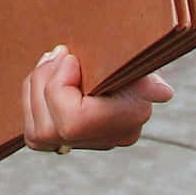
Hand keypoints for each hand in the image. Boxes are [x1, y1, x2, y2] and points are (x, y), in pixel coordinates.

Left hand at [22, 44, 173, 153]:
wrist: (121, 57)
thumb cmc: (125, 53)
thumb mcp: (134, 58)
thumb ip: (143, 77)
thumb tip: (162, 92)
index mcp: (127, 119)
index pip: (74, 121)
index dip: (59, 87)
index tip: (70, 58)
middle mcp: (107, 138)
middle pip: (50, 129)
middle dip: (44, 84)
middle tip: (58, 53)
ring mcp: (85, 143)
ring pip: (37, 133)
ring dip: (36, 89)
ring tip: (51, 60)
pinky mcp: (65, 140)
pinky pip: (34, 131)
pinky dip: (32, 99)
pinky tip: (46, 75)